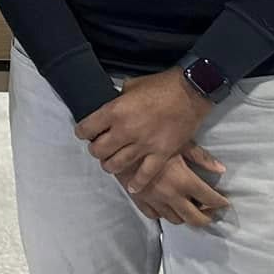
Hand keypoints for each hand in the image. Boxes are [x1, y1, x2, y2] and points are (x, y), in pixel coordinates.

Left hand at [74, 70, 209, 195]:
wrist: (190, 92)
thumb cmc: (159, 86)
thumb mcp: (130, 87)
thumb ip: (117, 102)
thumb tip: (111, 111)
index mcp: (114, 111)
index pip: (86, 129)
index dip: (83, 132)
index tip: (85, 133)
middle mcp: (125, 130)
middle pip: (99, 150)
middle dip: (95, 150)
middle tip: (99, 147)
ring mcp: (143, 144)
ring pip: (117, 164)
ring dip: (110, 165)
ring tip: (110, 163)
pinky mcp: (161, 153)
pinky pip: (145, 174)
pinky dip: (137, 183)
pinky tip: (132, 187)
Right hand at [125, 146, 228, 226]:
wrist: (120, 140)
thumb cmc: (153, 137)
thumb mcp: (179, 143)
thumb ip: (201, 157)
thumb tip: (221, 169)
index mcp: (184, 181)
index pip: (210, 199)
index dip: (220, 202)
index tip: (224, 202)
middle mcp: (171, 195)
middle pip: (195, 219)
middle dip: (206, 217)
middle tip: (209, 211)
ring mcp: (154, 200)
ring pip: (175, 220)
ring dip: (185, 216)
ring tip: (188, 207)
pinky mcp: (139, 199)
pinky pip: (154, 215)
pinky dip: (162, 213)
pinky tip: (165, 204)